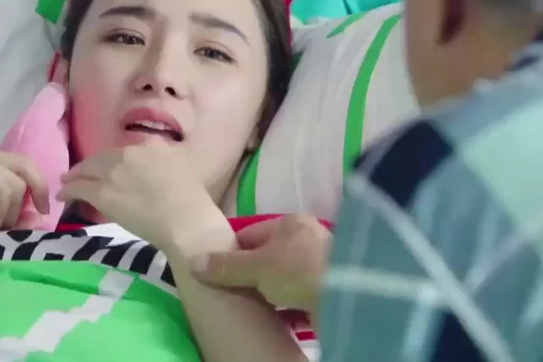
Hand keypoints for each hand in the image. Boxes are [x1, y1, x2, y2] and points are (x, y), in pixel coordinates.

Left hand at [57, 140, 225, 254]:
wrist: (186, 222)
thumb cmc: (192, 203)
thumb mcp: (182, 171)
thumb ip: (165, 165)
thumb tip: (154, 173)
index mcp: (152, 146)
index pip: (124, 151)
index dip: (114, 161)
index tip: (110, 169)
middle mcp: (130, 153)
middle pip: (102, 158)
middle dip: (89, 167)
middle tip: (80, 174)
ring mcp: (114, 172)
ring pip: (86, 171)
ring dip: (74, 177)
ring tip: (66, 182)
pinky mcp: (102, 193)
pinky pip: (78, 189)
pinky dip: (68, 192)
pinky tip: (63, 196)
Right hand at [188, 215, 330, 313]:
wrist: (349, 295)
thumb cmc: (300, 269)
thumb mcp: (257, 266)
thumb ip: (226, 266)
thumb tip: (192, 261)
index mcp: (290, 224)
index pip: (251, 234)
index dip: (232, 252)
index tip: (216, 272)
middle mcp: (307, 240)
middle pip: (268, 258)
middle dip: (250, 276)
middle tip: (230, 293)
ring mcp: (320, 266)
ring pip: (284, 280)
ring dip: (269, 294)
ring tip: (249, 308)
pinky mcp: (328, 291)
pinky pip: (298, 300)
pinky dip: (286, 309)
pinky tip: (273, 319)